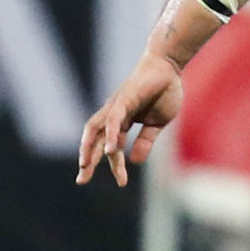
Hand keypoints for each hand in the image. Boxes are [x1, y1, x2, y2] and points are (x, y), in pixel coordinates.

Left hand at [76, 52, 183, 187]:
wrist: (168, 68)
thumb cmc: (163, 92)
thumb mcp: (157, 124)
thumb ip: (145, 141)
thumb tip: (136, 161)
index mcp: (121, 123)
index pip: (111, 147)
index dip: (114, 165)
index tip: (121, 182)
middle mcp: (113, 116)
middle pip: (94, 141)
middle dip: (88, 161)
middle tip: (81, 180)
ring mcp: (116, 107)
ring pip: (95, 130)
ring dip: (88, 148)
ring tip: (84, 166)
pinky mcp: (123, 100)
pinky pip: (113, 120)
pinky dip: (110, 135)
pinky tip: (109, 150)